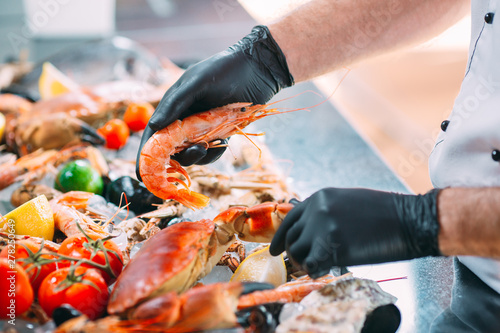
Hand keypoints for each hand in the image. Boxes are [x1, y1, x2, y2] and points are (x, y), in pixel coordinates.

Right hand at [136, 25, 293, 178]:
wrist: (257, 69)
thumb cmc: (224, 70)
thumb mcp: (196, 83)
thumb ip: (174, 104)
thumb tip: (153, 126)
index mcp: (172, 105)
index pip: (154, 133)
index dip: (146, 153)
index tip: (143, 173)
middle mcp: (183, 118)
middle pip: (171, 148)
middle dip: (176, 158)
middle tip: (190, 157)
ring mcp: (201, 128)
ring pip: (191, 153)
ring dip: (196, 155)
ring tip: (205, 146)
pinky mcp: (219, 133)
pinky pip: (211, 152)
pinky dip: (214, 152)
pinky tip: (223, 141)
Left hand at [269, 188, 440, 277]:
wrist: (409, 219)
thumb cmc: (384, 213)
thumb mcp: (348, 201)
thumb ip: (325, 212)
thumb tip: (311, 230)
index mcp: (320, 197)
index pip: (290, 219)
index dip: (281, 237)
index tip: (275, 250)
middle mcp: (317, 210)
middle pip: (291, 238)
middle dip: (295, 253)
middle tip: (306, 262)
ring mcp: (323, 228)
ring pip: (296, 253)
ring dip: (305, 262)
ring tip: (321, 264)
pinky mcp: (333, 247)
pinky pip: (311, 266)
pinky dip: (317, 271)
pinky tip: (329, 268)